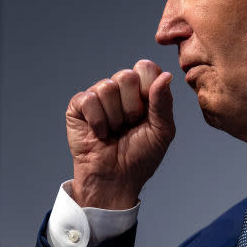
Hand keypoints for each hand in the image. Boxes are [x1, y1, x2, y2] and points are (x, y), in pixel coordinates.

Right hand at [65, 59, 174, 208]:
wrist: (116, 179)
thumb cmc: (141, 157)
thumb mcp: (162, 131)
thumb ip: (163, 102)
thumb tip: (166, 75)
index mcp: (144, 91)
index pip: (146, 68)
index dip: (148, 89)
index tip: (147, 113)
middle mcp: (122, 89)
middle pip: (126, 75)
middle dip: (131, 107)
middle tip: (129, 125)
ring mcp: (99, 95)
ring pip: (106, 87)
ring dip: (114, 117)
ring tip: (115, 131)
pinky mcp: (79, 106)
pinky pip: (88, 99)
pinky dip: (97, 121)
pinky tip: (99, 134)